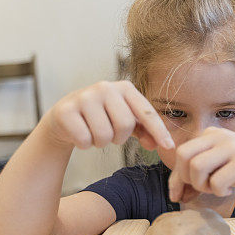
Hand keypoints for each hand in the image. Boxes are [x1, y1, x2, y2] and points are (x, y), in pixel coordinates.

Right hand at [42, 80, 173, 150]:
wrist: (65, 116)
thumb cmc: (102, 118)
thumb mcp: (125, 121)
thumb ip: (145, 131)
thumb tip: (158, 145)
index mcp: (125, 88)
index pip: (147, 112)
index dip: (159, 131)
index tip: (169, 147)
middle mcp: (105, 87)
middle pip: (125, 125)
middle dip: (120, 138)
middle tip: (111, 134)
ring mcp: (84, 97)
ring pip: (104, 135)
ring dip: (101, 142)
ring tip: (94, 133)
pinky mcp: (65, 110)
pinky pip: (84, 140)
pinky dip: (84, 144)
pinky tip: (80, 133)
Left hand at [167, 127, 234, 202]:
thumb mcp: (221, 163)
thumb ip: (199, 171)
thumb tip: (174, 193)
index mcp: (211, 133)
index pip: (181, 153)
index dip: (175, 178)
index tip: (177, 195)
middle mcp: (219, 136)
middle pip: (183, 156)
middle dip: (186, 178)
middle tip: (202, 187)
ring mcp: (232, 147)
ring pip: (197, 167)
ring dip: (203, 185)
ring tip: (216, 188)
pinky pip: (217, 181)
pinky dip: (219, 191)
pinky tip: (230, 189)